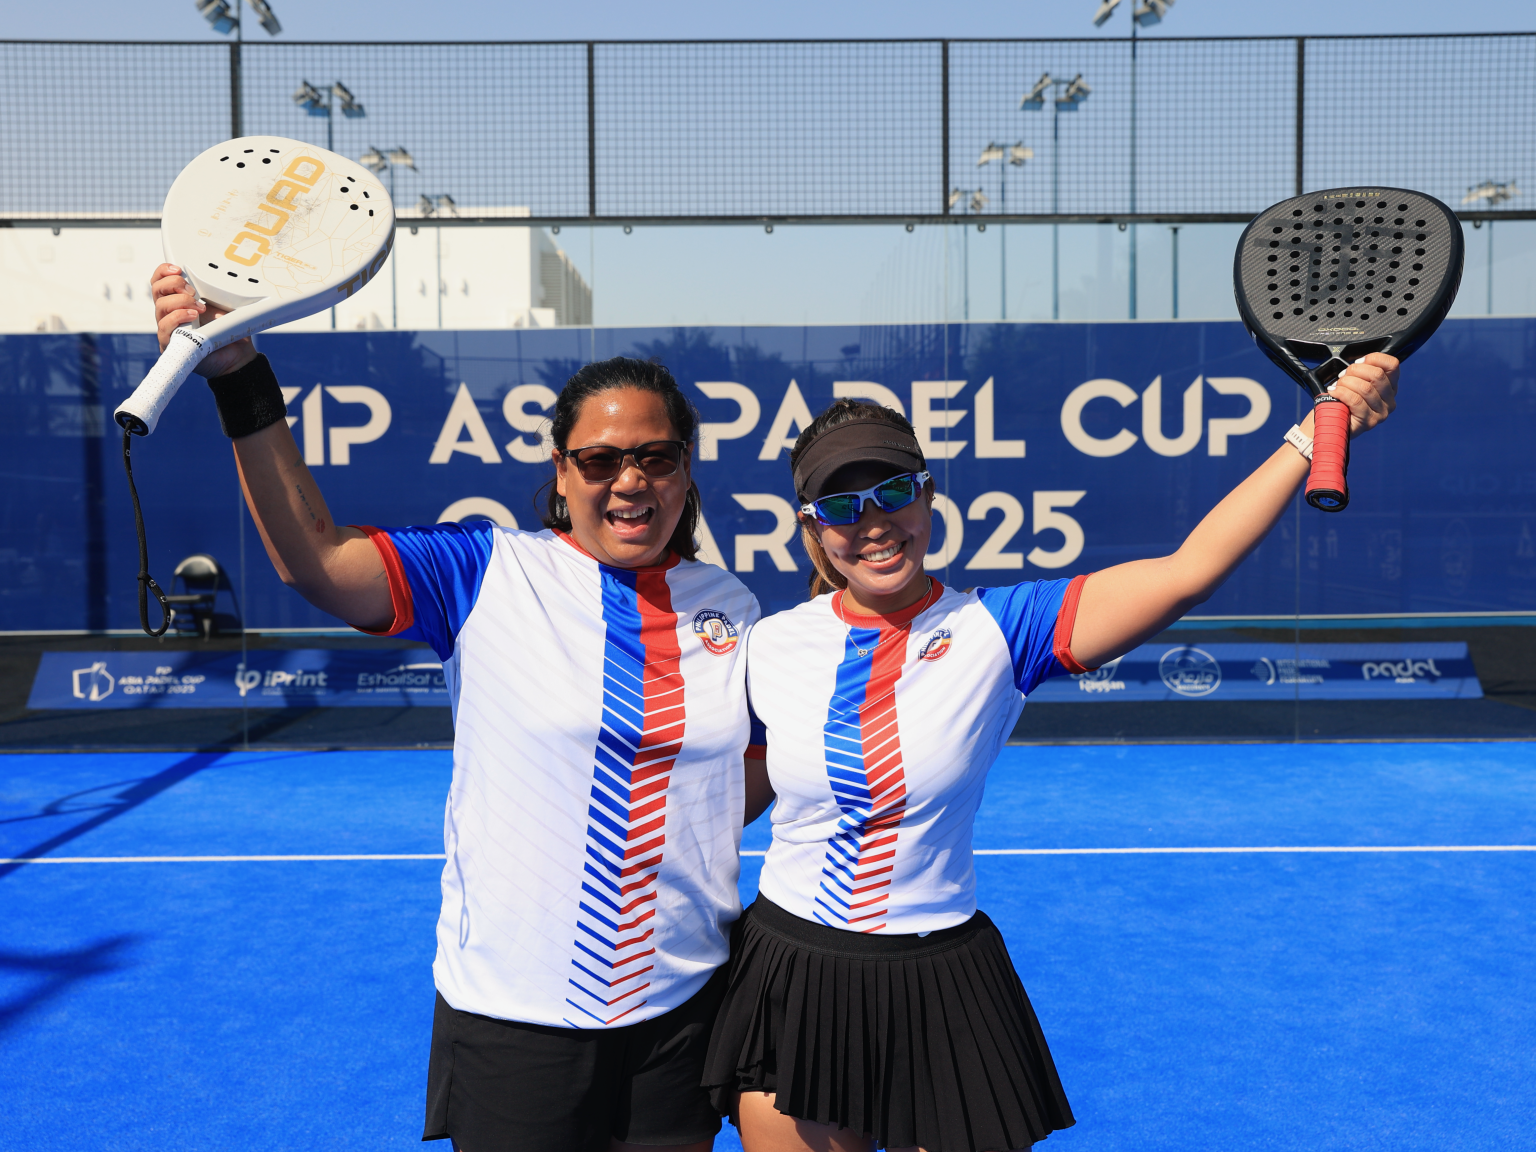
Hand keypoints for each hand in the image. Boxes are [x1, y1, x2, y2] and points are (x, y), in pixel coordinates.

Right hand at [151, 263, 256, 378]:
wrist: (237, 353)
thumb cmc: (227, 329)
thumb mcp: (220, 303)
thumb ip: (210, 288)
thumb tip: (212, 273)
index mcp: (177, 300)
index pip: (159, 281)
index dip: (163, 271)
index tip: (178, 269)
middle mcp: (169, 313)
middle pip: (157, 290)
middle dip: (174, 284)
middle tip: (193, 292)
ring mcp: (168, 328)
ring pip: (160, 307)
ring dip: (180, 302)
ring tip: (199, 307)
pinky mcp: (171, 344)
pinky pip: (164, 327)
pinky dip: (178, 317)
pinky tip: (193, 316)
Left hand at [1328, 352, 1398, 437]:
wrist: (1330, 423)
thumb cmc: (1342, 400)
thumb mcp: (1354, 381)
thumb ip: (1362, 371)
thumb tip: (1359, 362)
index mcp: (1390, 387)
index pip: (1392, 364)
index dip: (1373, 358)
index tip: (1357, 362)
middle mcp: (1389, 400)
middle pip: (1377, 375)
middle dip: (1354, 371)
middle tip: (1342, 376)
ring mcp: (1381, 412)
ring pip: (1365, 388)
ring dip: (1346, 383)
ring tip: (1337, 387)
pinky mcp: (1369, 421)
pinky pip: (1355, 400)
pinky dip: (1341, 393)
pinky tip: (1334, 393)